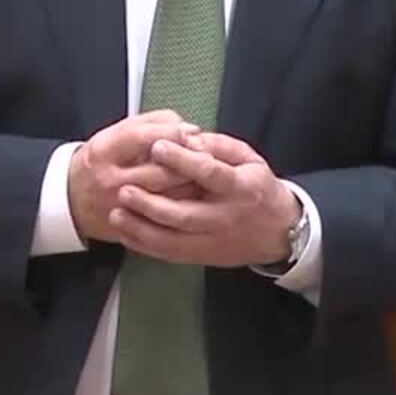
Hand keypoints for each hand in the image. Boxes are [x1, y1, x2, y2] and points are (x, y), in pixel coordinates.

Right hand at [68, 110, 204, 243]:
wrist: (70, 199)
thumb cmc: (101, 161)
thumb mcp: (116, 133)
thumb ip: (153, 124)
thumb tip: (189, 129)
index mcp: (105, 152)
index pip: (142, 138)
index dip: (173, 133)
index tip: (192, 132)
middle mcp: (112, 181)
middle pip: (162, 172)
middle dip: (190, 163)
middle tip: (208, 156)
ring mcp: (122, 208)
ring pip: (170, 198)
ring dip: (194, 186)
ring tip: (206, 176)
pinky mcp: (132, 228)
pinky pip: (167, 219)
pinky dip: (186, 207)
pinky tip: (196, 197)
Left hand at [110, 132, 301, 267]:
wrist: (278, 231)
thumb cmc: (259, 188)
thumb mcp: (249, 159)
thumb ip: (218, 146)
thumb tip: (186, 138)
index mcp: (241, 188)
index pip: (209, 173)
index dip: (182, 160)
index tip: (157, 146)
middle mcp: (226, 217)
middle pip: (185, 214)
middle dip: (152, 203)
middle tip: (125, 188)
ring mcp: (214, 240)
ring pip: (172, 240)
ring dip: (141, 228)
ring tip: (117, 212)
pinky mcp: (203, 256)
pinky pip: (169, 254)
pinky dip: (145, 245)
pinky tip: (126, 233)